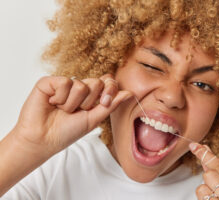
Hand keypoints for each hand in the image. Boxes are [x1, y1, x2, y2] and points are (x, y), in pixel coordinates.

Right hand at [12, 74, 131, 156]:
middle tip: (77, 111)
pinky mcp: (49, 82)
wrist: (44, 139)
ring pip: (81, 85)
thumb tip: (130, 93)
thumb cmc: (67, 132)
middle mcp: (79, 87)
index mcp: (91, 95)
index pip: (107, 82)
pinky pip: (65, 82)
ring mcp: (64, 84)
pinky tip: (52, 103)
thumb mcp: (94, 119)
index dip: (109, 89)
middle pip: (97, 82)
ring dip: (72, 104)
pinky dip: (60, 98)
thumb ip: (111, 105)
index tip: (104, 102)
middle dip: (89, 102)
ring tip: (62, 110)